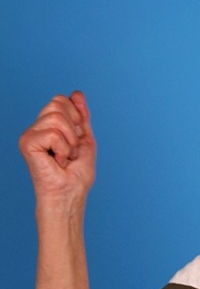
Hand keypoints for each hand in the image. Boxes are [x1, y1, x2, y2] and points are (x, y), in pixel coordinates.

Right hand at [19, 91, 95, 205]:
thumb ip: (81, 117)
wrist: (69, 195)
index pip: (61, 100)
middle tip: (69, 151)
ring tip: (64, 157)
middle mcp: (37, 127)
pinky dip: (62, 148)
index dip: (76, 117)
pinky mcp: (26, 142)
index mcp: (49, 126)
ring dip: (69, 141)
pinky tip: (57, 161)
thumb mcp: (84, 141)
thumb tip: (77, 93)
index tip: (76, 141)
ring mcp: (30, 134)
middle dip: (73, 128)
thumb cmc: (76, 176)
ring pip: (56, 117)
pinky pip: (53, 133)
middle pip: (57, 103)